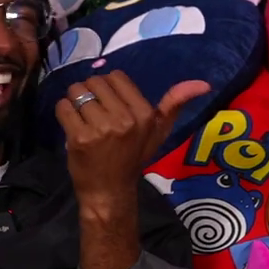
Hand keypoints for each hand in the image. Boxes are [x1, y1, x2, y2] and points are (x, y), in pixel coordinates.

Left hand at [55, 72, 210, 209]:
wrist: (109, 191)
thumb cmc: (132, 159)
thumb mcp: (158, 132)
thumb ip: (175, 105)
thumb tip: (204, 84)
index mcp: (144, 114)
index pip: (116, 77)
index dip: (108, 88)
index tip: (109, 106)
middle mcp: (124, 119)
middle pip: (95, 81)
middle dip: (90, 93)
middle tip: (93, 113)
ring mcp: (101, 128)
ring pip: (77, 91)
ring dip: (75, 101)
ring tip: (82, 118)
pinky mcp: (79, 137)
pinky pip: (64, 107)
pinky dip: (64, 112)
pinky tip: (72, 126)